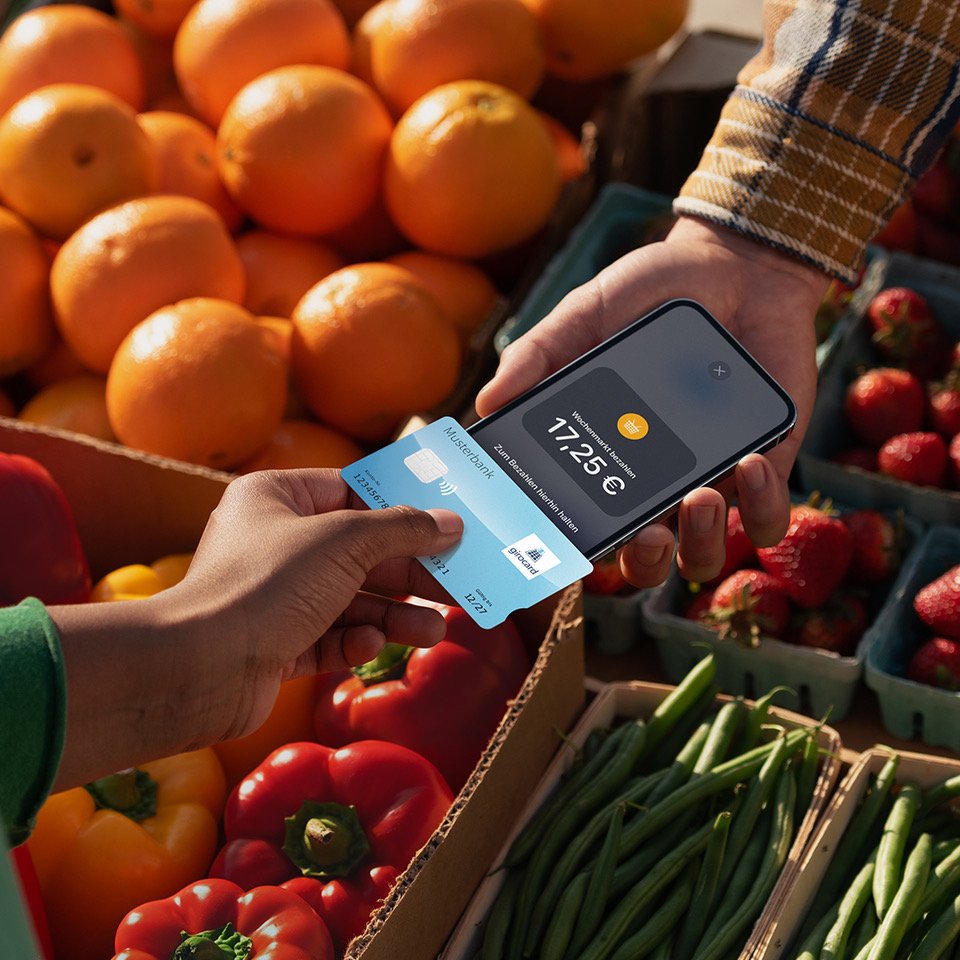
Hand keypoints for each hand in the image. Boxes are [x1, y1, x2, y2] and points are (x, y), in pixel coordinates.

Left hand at [48, 470, 462, 787]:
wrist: (199, 668)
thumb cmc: (265, 584)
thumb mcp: (344, 541)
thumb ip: (402, 529)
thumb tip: (450, 522)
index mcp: (277, 498)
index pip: (351, 492)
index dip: (399, 507)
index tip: (444, 522)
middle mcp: (274, 542)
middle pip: (359, 551)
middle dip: (408, 572)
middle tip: (455, 584)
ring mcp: (274, 596)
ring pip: (350, 600)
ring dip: (393, 616)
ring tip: (433, 631)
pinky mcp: (276, 644)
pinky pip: (329, 637)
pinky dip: (354, 642)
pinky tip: (369, 647)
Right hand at [476, 217, 829, 587]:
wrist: (733, 268)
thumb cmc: (649, 296)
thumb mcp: (584, 317)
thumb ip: (538, 354)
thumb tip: (487, 403)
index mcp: (606, 459)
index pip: (583, 524)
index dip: (571, 549)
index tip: (564, 540)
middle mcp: (655, 484)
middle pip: (644, 561)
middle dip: (644, 562)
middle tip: (646, 533)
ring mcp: (711, 481)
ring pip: (703, 555)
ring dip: (701, 542)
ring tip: (698, 496)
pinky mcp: (765, 467)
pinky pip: (766, 518)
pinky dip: (763, 505)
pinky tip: (749, 462)